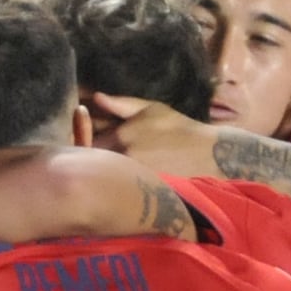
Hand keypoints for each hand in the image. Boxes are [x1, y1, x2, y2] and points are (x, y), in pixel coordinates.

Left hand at [91, 94, 218, 178]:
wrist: (207, 154)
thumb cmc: (178, 127)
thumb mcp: (151, 108)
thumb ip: (121, 104)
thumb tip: (96, 97)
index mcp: (120, 136)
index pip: (86, 142)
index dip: (84, 140)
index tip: (87, 139)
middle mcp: (122, 158)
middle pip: (92, 162)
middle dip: (91, 159)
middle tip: (95, 157)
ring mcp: (130, 177)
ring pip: (104, 177)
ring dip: (102, 172)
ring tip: (109, 168)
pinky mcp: (139, 193)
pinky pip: (118, 189)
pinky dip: (115, 186)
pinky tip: (121, 182)